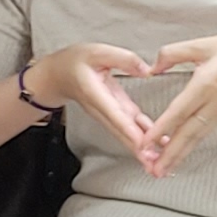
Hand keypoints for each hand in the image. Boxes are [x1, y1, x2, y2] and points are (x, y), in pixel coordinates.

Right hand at [26, 40, 167, 173]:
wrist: (57, 75)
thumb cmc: (74, 62)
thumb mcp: (97, 52)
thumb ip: (122, 58)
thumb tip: (146, 69)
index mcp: (95, 92)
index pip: (114, 113)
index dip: (128, 129)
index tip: (141, 144)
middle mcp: (101, 108)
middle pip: (121, 131)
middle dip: (138, 149)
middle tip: (154, 164)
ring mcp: (108, 114)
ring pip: (126, 134)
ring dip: (142, 150)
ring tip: (159, 163)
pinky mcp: (115, 114)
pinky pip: (130, 129)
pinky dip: (144, 140)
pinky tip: (159, 147)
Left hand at [142, 30, 216, 173]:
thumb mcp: (205, 44)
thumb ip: (174, 53)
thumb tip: (153, 66)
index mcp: (206, 85)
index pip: (179, 112)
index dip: (161, 129)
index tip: (146, 143)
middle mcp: (213, 103)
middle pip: (188, 133)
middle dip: (170, 154)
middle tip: (154, 171)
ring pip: (196, 136)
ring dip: (180, 154)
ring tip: (165, 169)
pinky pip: (204, 131)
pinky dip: (191, 144)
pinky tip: (182, 150)